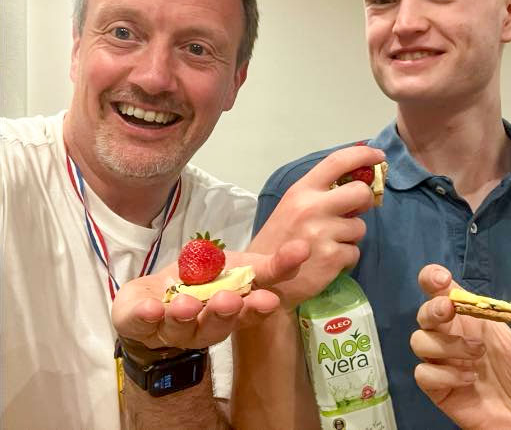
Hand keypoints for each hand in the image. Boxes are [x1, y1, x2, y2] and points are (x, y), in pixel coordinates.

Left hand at [112, 240, 309, 349]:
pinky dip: (145, 317)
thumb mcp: (242, 267)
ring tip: (186, 303)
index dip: (257, 309)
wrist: (159, 297)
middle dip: (222, 313)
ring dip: (185, 316)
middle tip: (227, 300)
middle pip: (216, 326)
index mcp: (232, 314)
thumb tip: (306, 247)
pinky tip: (151, 309)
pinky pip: (140, 324)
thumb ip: (272, 265)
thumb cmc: (206, 282)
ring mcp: (171, 329)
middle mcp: (204, 327)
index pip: (249, 314)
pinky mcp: (139, 324)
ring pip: (180, 328)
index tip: (268, 300)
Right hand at [249, 145, 384, 307]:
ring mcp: (322, 233)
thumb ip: (321, 195)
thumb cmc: (280, 240)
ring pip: (360, 227)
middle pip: (361, 193)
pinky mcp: (332, 258)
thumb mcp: (292, 207)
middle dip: (365, 202)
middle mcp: (312, 208)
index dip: (363, 155)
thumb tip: (359, 186)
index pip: (337, 161)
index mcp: (301, 191)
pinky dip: (346, 259)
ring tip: (329, 244)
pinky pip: (355, 252)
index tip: (378, 155)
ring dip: (350, 237)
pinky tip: (327, 262)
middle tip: (356, 211)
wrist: (262, 278)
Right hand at [410, 264, 510, 429]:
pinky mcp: (437, 387)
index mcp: (471, 319)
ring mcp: (442, 362)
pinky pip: (424, 374)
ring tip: (477, 355)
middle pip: (424, 313)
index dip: (433, 279)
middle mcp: (452, 336)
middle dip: (432, 308)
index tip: (441, 279)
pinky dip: (445, 374)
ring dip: (446, 345)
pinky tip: (469, 379)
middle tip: (450, 310)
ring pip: (419, 341)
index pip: (442, 291)